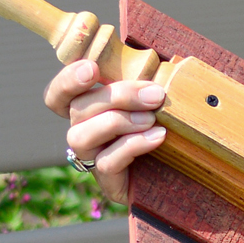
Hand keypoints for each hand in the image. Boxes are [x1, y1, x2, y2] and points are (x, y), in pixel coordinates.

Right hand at [44, 60, 164, 205]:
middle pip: (77, 108)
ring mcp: (91, 159)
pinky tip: (158, 137)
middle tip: (154, 95)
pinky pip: (107, 162)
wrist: (185, 174)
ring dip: (119, 121)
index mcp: (89, 109)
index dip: (67, 81)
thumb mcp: (157, 99)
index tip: (92, 69)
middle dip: (117, 96)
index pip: (58, 95)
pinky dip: (133, 145)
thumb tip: (156, 59)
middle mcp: (82, 132)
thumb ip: (148, 79)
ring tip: (152, 119)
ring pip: (81, 135)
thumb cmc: (168, 126)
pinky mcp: (107, 182)